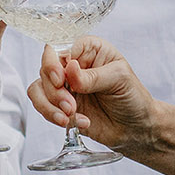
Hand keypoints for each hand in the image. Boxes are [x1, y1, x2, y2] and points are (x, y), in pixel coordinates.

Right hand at [27, 38, 156, 152]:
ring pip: (38, 89)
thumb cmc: (133, 97)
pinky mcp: (61, 106)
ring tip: (69, 117)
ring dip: (49, 106)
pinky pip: (44, 108)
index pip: (59, 47)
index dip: (53, 63)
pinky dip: (56, 117)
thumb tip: (70, 69)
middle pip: (44, 70)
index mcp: (89, 49)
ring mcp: (66, 86)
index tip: (61, 80)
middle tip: (70, 106)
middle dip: (54, 92)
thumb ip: (93, 76)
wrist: (136, 128)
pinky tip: (81, 123)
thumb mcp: (119, 79)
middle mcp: (73, 65)